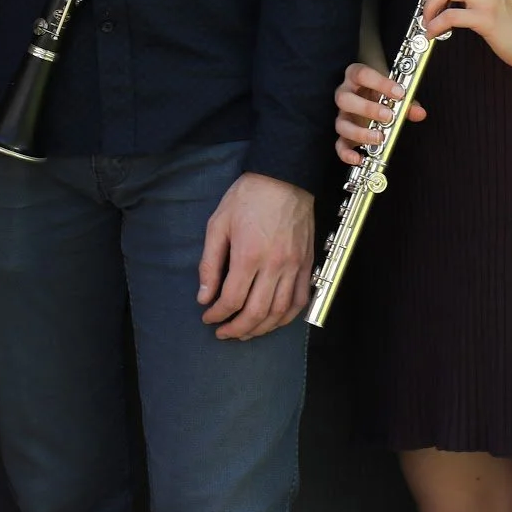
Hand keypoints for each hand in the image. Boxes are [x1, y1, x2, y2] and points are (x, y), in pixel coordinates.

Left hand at [197, 172, 314, 339]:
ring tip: (245, 332)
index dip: (217, 315)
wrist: (283, 177)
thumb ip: (210, 263)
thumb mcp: (218, 224)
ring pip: (280, 312)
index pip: (232, 299)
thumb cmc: (247, 197)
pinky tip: (274, 321)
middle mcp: (274, 266)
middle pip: (257, 312)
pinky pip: (301, 300)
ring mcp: (294, 266)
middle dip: (237, 329)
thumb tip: (204, 296)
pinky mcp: (307, 264)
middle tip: (224, 333)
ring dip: (261, 329)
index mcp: (248, 255)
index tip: (208, 317)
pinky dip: (287, 317)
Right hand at [333, 61, 425, 166]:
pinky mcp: (343, 134)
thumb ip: (407, 101)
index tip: (399, 92)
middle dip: (367, 109)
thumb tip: (419, 113)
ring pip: (342, 124)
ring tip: (380, 138)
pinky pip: (339, 144)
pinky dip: (347, 153)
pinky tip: (360, 158)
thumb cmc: (380, 90)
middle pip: (345, 99)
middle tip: (388, 116)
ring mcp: (342, 115)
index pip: (362, 74)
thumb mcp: (393, 90)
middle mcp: (345, 95)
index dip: (380, 83)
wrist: (369, 94)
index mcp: (355, 77)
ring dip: (360, 133)